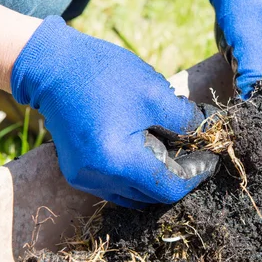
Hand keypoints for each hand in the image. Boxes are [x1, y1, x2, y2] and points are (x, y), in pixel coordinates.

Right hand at [11, 17, 217, 207]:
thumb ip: (185, 119)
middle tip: (195, 152)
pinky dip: (136, 175)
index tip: (210, 159)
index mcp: (117, 162)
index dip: (194, 176)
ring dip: (157, 178)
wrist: (51, 65)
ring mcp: (84, 179)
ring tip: (174, 151)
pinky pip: (116, 186)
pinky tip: (148, 151)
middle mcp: (98, 179)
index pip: (168, 188)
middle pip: (152, 195)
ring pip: (134, 194)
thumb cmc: (103, 74)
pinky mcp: (78, 172)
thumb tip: (207, 132)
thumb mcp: (153, 93)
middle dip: (178, 177)